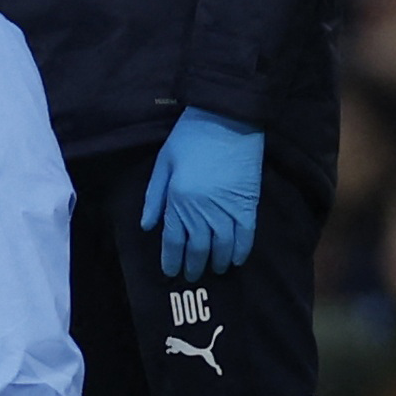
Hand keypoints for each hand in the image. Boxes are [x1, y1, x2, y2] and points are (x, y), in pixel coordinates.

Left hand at [139, 107, 263, 280]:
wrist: (226, 119)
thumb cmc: (189, 137)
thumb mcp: (163, 162)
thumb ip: (154, 197)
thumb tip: (147, 226)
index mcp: (178, 200)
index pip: (174, 241)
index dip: (171, 260)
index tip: (170, 272)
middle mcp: (202, 210)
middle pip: (198, 249)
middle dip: (193, 266)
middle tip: (191, 277)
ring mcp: (227, 209)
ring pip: (222, 247)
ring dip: (216, 262)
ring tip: (213, 270)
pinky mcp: (248, 204)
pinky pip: (245, 236)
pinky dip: (241, 251)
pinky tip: (235, 260)